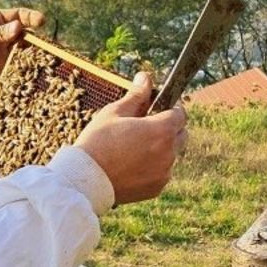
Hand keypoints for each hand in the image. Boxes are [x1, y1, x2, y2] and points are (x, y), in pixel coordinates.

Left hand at [0, 9, 44, 87]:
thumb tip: (19, 26)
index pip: (18, 15)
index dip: (31, 17)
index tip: (41, 21)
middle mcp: (2, 33)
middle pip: (24, 32)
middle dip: (35, 36)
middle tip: (45, 42)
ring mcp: (3, 49)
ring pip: (23, 48)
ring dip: (32, 51)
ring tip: (42, 55)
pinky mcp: (2, 65)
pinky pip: (17, 63)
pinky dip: (25, 65)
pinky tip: (32, 67)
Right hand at [76, 72, 187, 204]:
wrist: (85, 180)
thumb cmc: (97, 142)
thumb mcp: (114, 113)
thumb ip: (136, 95)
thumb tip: (145, 77)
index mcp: (161, 130)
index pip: (180, 114)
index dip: (169, 109)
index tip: (155, 110)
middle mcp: (169, 152)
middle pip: (181, 135)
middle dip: (168, 129)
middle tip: (143, 129)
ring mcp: (164, 173)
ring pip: (171, 155)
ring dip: (160, 149)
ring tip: (133, 150)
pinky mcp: (156, 188)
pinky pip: (162, 173)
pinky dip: (152, 168)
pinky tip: (131, 166)